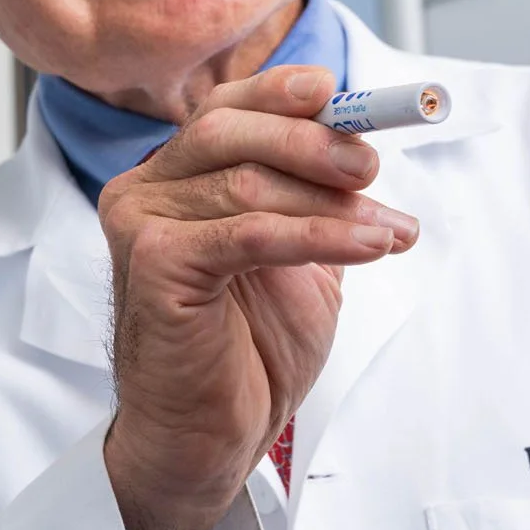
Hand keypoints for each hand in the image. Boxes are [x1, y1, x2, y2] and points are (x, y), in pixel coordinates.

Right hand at [97, 65, 419, 529]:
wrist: (209, 435)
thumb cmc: (247, 347)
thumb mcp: (297, 254)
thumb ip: (315, 198)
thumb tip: (366, 145)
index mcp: (174, 175)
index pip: (226, 108)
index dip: (283, 93)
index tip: (342, 96)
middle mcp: (145, 188)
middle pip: (229, 128)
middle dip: (312, 141)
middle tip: (371, 168)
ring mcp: (141, 223)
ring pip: (246, 182)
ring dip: (332, 204)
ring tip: (388, 230)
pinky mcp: (154, 265)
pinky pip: (249, 234)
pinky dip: (318, 235)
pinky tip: (367, 247)